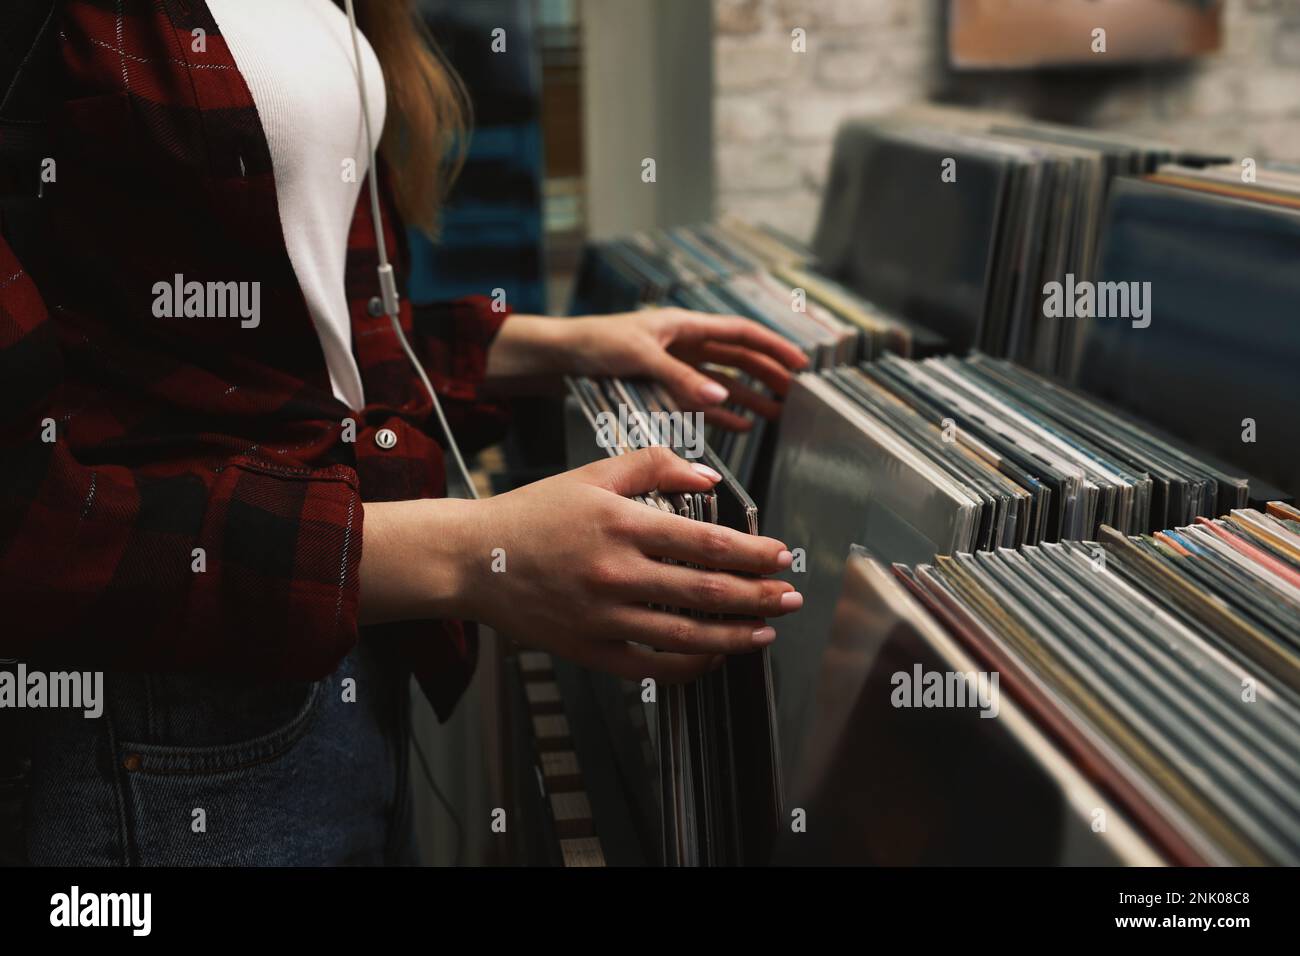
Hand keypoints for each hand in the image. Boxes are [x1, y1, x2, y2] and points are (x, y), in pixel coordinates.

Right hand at [459, 447, 801, 682]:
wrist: (474, 559)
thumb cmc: (533, 514)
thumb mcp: (592, 474)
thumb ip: (653, 466)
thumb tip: (708, 478)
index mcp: (621, 524)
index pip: (706, 542)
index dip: (752, 553)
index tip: (781, 558)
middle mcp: (616, 572)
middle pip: (706, 590)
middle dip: (758, 596)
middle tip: (790, 598)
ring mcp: (603, 616)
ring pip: (686, 634)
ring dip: (735, 634)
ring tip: (766, 632)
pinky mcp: (588, 649)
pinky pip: (650, 667)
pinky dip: (689, 666)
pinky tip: (714, 657)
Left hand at [568, 309, 808, 430]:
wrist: (558, 357)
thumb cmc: (593, 343)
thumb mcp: (639, 357)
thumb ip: (680, 378)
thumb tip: (720, 396)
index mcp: (683, 325)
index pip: (740, 333)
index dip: (773, 346)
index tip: (800, 362)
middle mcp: (684, 344)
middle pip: (738, 359)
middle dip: (768, 374)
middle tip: (796, 395)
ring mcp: (675, 367)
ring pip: (723, 381)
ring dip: (749, 397)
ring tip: (776, 414)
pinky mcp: (662, 388)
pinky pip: (701, 401)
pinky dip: (721, 412)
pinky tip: (739, 426)